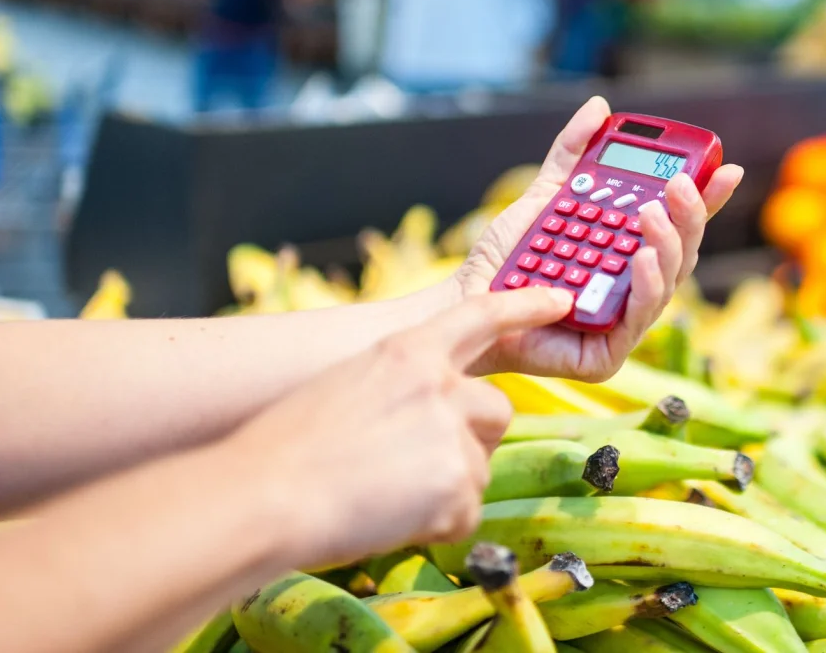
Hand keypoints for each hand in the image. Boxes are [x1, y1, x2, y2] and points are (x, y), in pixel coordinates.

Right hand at [224, 286, 572, 569]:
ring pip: (480, 467)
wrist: (264, 495)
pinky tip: (391, 519)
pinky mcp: (458, 484)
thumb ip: (399, 389)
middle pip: (496, 410)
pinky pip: (466, 514)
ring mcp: (453, 433)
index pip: (481, 316)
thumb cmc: (285, 448)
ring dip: (447, 488)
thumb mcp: (346, 387)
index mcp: (408, 351)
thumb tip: (426, 419)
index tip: (560, 300)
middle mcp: (441, 384)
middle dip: (471, 439)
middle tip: (416, 464)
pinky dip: (437, 525)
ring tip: (385, 495)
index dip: (525, 306)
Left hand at [447, 96, 741, 381]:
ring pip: (667, 284)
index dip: (705, 198)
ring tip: (653, 214)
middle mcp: (633, 287)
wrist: (464, 305)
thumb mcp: (543, 197)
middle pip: (680, 252)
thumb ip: (573, 155)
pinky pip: (637, 321)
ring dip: (668, 246)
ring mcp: (623, 321)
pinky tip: (640, 260)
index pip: (676, 223)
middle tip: (679, 183)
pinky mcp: (606, 354)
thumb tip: (600, 109)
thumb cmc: (506, 262)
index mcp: (627, 251)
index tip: (724, 168)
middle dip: (689, 216)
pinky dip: (645, 289)